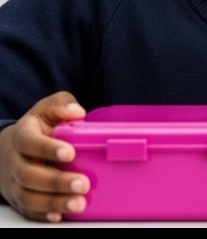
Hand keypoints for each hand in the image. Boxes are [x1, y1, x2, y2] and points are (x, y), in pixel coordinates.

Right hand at [0, 92, 88, 222]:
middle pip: (28, 174)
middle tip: (83, 184)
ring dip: (53, 202)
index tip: (70, 153)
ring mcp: (15, 183)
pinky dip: (43, 215)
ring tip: (79, 203)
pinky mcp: (20, 200)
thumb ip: (61, 105)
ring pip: (28, 196)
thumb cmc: (38, 128)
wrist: (10, 150)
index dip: (47, 148)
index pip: (29, 142)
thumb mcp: (47, 110)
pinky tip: (59, 216)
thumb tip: (76, 112)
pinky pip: (28, 211)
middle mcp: (15, 162)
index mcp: (22, 137)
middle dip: (56, 181)